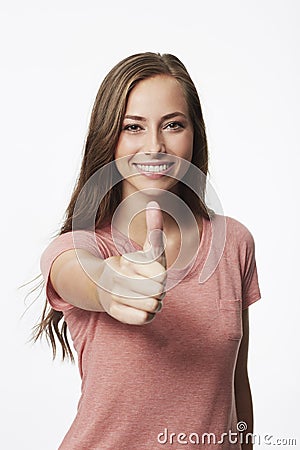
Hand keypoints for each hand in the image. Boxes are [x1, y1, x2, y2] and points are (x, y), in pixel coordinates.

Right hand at [98, 201, 166, 324]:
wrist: (103, 285)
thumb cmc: (134, 266)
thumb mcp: (147, 248)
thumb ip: (153, 228)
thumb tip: (153, 202)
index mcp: (127, 260)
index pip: (161, 273)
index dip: (159, 274)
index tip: (148, 270)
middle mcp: (118, 277)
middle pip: (159, 290)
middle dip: (159, 289)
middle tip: (150, 285)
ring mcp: (114, 295)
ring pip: (153, 306)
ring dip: (155, 302)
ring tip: (146, 296)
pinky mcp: (114, 312)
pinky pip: (144, 319)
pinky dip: (147, 314)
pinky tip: (140, 307)